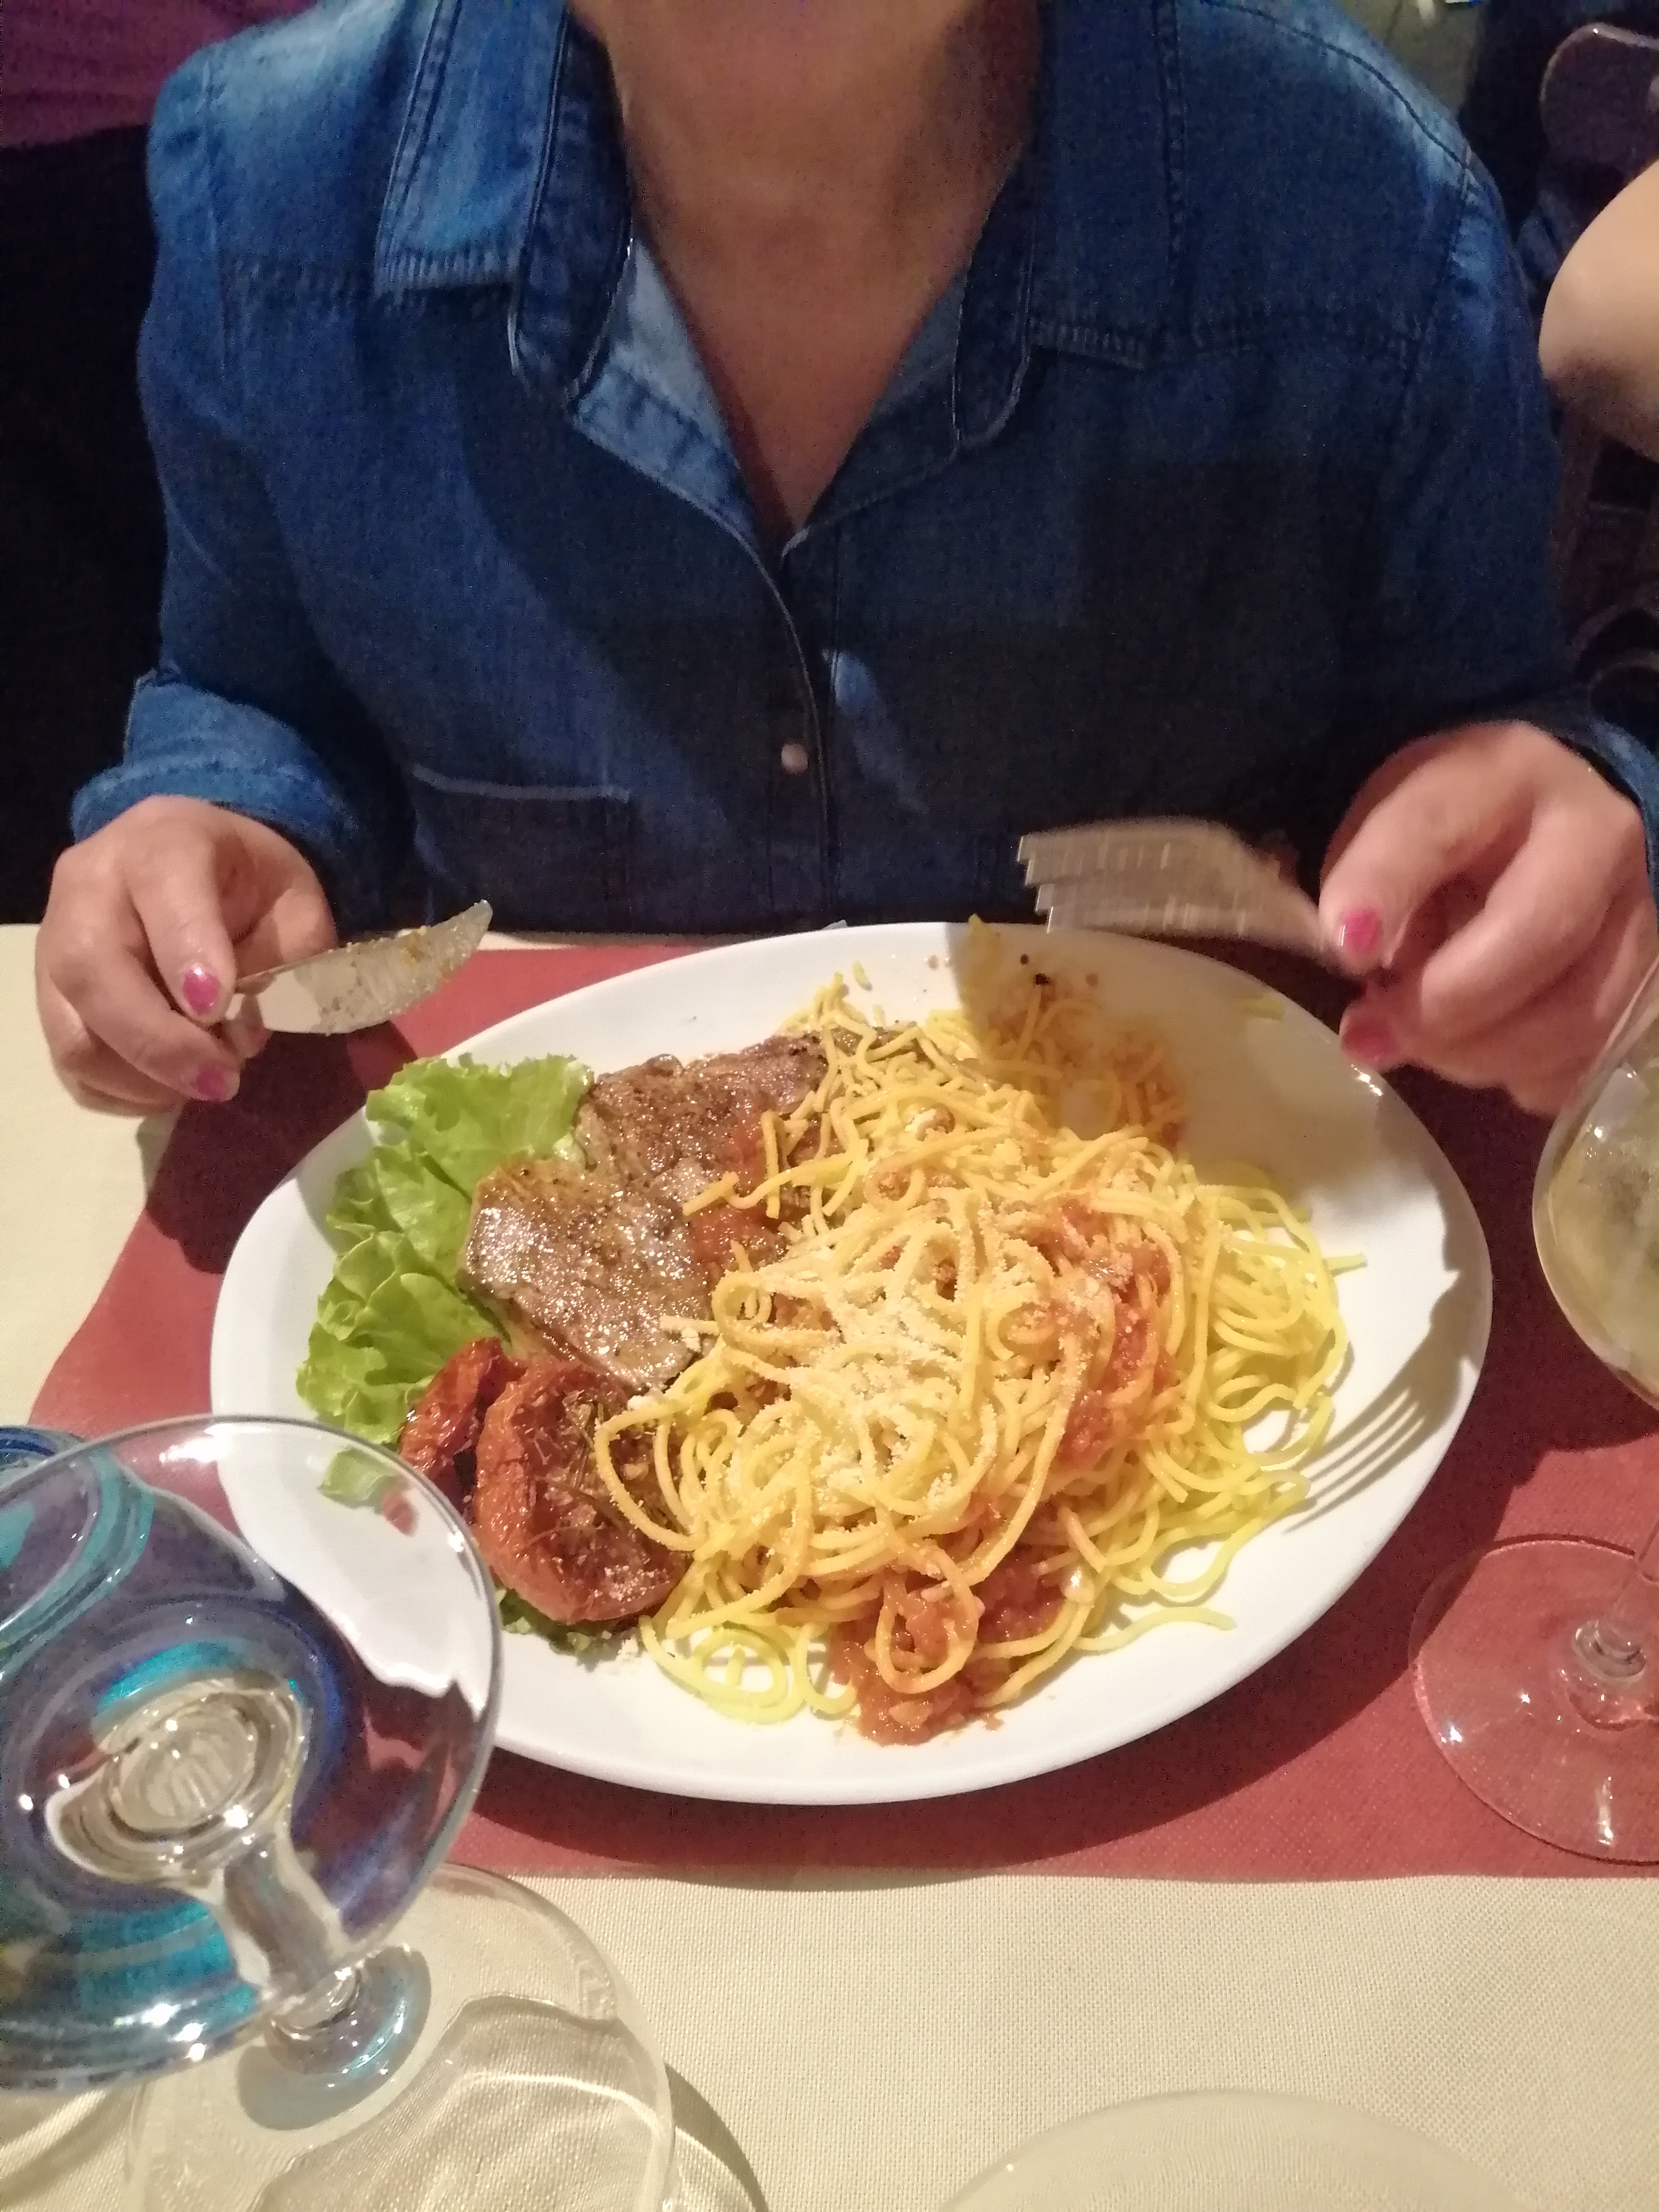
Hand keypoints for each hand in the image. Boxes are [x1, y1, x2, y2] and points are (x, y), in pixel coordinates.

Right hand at [37, 797, 335, 1111]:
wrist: (193, 865)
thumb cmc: (250, 884)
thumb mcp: (295, 902)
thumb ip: (284, 958)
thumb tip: (239, 1035)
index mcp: (164, 841)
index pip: (162, 889)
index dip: (186, 953)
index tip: (217, 1009)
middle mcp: (90, 886)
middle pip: (91, 969)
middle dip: (159, 1041)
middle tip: (222, 1080)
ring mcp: (55, 944)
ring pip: (73, 1030)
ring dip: (143, 1077)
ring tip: (205, 1082)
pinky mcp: (51, 999)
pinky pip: (72, 1065)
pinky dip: (123, 1092)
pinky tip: (171, 1085)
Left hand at [1318, 722, 1658, 1116]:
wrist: (1558, 830)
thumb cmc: (1456, 830)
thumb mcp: (1395, 822)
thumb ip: (1365, 877)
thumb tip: (1351, 955)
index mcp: (1501, 775)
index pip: (1438, 825)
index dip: (1386, 887)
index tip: (1343, 948)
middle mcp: (1591, 836)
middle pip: (1536, 932)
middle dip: (1442, 1003)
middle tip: (1369, 1034)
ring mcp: (1638, 913)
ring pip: (1574, 1013)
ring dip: (1477, 1054)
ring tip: (1413, 1047)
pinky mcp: (1652, 981)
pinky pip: (1590, 1058)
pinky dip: (1524, 1076)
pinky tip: (1481, 1055)